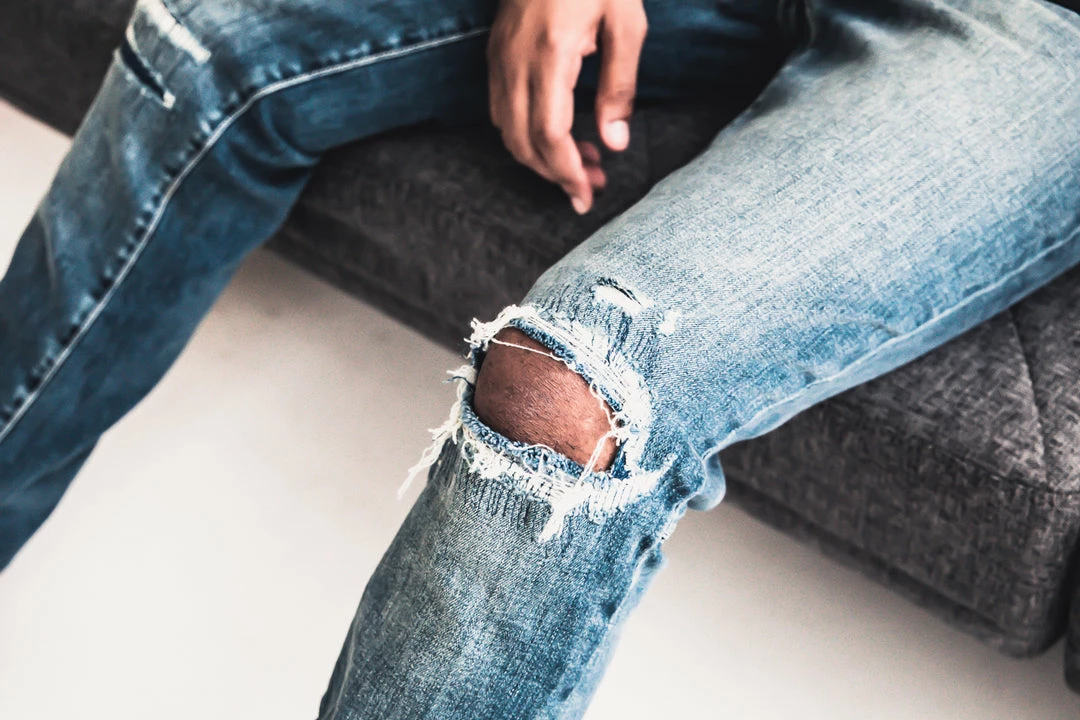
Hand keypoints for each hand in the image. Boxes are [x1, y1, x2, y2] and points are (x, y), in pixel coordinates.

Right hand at [488, 0, 647, 213]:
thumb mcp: (626, 23)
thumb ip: (620, 86)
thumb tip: (614, 142)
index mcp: (551, 53)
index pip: (550, 134)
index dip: (566, 172)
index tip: (586, 194)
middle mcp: (515, 61)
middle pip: (523, 143)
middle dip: (555, 174)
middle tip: (589, 188)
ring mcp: (499, 57)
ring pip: (507, 131)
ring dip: (541, 159)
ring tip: (581, 164)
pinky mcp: (495, 53)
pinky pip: (501, 110)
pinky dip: (526, 135)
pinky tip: (557, 136)